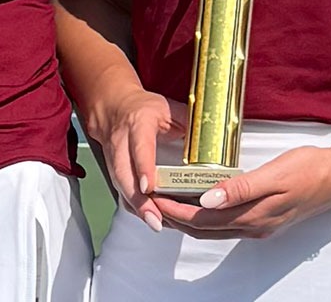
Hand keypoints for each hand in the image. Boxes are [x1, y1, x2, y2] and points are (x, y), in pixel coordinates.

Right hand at [83, 87, 183, 233]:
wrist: (114, 107)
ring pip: (121, 185)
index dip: (143, 167)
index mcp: (139, 122)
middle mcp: (122, 140)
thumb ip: (192, 123)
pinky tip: (149, 218)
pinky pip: (121, 191)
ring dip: (137, 207)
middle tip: (155, 219)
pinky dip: (134, 206)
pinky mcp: (113, 170)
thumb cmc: (145, 109)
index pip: (140, 146)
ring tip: (156, 223)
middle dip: (138, 199)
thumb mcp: (171, 109)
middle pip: (124, 173)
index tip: (148, 186)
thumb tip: (218, 137)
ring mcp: (113, 156)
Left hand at [154, 145, 330, 239]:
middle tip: (152, 202)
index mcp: (253, 216)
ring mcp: (259, 225)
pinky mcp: (264, 218)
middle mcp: (253, 226)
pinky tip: (199, 204)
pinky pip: (226, 224)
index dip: (176, 211)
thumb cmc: (308, 170)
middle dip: (176, 218)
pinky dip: (206, 217)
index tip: (155, 198)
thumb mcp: (274, 174)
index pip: (203, 219)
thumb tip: (207, 200)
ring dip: (189, 219)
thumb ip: (241, 188)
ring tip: (168, 204)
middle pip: (204, 229)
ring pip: (214, 229)